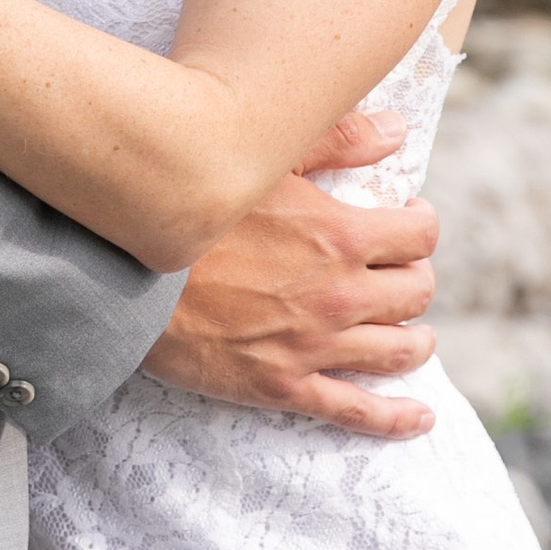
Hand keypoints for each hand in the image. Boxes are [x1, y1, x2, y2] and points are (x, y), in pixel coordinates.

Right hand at [145, 122, 438, 438]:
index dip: (421, 226)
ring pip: (399, 351)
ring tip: (413, 333)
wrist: (129, 274)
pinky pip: (356, 410)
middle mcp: (339, 294)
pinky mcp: (284, 385)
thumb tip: (398, 131)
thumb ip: (337, 140)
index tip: (408, 220)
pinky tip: (419, 417)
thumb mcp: (266, 160)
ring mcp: (314, 345)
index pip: (418, 237)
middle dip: (416, 280)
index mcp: (338, 235)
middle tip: (400, 273)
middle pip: (415, 294)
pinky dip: (396, 418)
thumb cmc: (194, 208)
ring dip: (416, 341)